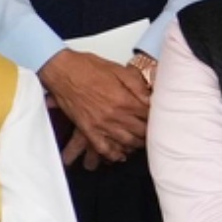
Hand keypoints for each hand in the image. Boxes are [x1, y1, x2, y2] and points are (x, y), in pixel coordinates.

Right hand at [36, 50, 150, 164]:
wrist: (61, 70)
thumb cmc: (87, 67)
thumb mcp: (118, 70)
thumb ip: (137, 85)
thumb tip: (151, 99)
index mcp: (125, 99)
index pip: (150, 116)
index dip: (157, 117)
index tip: (160, 117)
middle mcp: (114, 115)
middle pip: (141, 132)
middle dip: (150, 132)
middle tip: (154, 131)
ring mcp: (100, 124)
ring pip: (126, 142)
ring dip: (136, 144)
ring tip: (141, 141)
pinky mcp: (87, 129)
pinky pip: (103, 148)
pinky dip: (113, 154)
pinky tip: (120, 154)